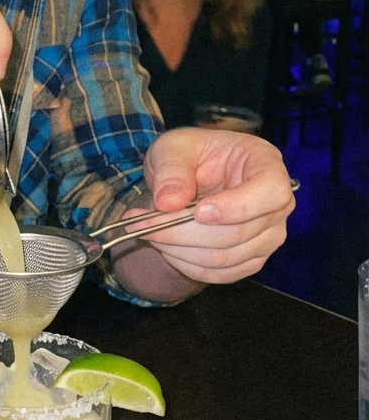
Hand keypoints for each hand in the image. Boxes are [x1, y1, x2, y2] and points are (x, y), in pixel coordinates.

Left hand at [125, 127, 294, 283]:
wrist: (192, 174)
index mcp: (267, 164)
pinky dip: (187, 264)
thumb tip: (169, 202)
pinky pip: (221, 273)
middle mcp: (277, 204)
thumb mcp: (175, 146)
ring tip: (147, 231)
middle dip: (183, 232)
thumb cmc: (192, 154)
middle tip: (142, 223)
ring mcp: (268, 236)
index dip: (236, 207)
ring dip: (179, 250)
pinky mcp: (252, 258)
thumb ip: (172, 169)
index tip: (198, 211)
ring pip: (226, 257)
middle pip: (239, 232)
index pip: (271, 192)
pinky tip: (166, 247)